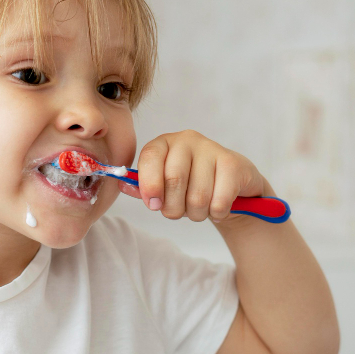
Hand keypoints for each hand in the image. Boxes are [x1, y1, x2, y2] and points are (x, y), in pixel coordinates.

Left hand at [117, 130, 267, 222]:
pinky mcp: (233, 164)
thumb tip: (121, 185)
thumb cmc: (191, 185)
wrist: (233, 185)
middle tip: (179, 211)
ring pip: (197, 196)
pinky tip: (217, 207)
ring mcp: (212, 148)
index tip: (153, 205)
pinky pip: (219, 201)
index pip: (150, 157)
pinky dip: (216, 213)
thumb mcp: (164, 186)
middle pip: (174, 180)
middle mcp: (187, 140)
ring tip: (200, 209)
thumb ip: (143, 187)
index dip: (149, 185)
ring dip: (197, 214)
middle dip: (174, 208)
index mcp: (164, 143)